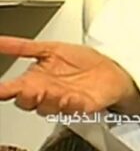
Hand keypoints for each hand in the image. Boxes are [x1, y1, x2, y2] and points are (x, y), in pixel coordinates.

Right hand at [0, 36, 139, 115]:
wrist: (112, 69)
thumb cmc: (82, 61)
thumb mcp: (51, 48)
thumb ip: (22, 47)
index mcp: (35, 80)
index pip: (12, 89)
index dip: (4, 90)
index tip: (1, 89)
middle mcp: (46, 93)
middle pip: (26, 102)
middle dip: (25, 96)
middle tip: (27, 87)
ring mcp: (62, 101)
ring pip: (46, 107)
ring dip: (46, 99)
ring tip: (47, 90)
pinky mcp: (81, 106)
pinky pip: (72, 108)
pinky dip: (69, 104)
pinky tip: (69, 96)